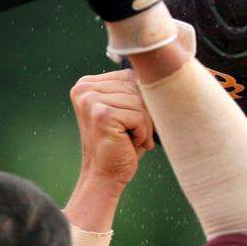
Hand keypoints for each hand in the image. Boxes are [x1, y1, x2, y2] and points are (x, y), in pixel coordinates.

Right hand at [69, 69, 154, 194]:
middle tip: (133, 134)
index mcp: (86, 84)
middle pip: (136, 87)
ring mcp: (90, 100)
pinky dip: (142, 133)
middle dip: (144, 114)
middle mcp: (84, 88)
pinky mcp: (101, 115)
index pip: (131, 77)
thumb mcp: (125, 110)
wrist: (105, 177)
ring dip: (144, 126)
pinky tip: (130, 144)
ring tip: (131, 140)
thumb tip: (162, 69)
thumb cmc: (121, 144)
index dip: (141, 100)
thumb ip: (133, 89)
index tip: (130, 122)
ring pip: (140, 102)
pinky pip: (139, 116)